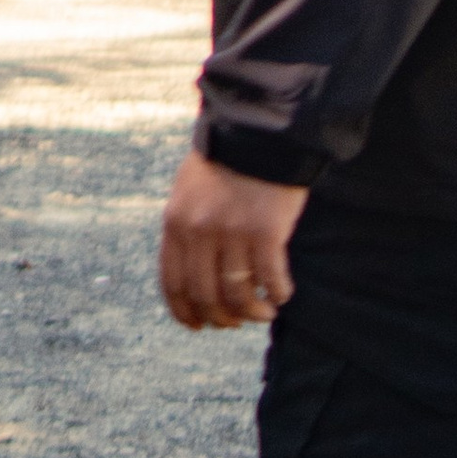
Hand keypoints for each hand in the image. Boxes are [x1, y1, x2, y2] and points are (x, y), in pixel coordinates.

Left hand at [158, 149, 306, 329]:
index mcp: (175, 223)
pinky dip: (278, 294)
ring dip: (253, 313)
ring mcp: (232, 234)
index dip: (185, 312)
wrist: (258, 132)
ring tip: (264, 311)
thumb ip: (187, 229)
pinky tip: (283, 293)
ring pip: (239, 296)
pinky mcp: (266, 232)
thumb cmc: (226, 162)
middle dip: (222, 318)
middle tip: (236, 322)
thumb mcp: (189, 192)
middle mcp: (199, 232)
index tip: (198, 325)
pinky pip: (271, 280)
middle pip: (206, 297)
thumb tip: (192, 275)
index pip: (173, 283)